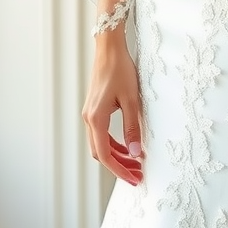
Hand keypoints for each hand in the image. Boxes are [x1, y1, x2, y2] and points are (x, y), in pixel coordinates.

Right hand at [82, 30, 143, 185]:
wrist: (109, 48)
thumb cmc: (120, 70)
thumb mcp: (131, 99)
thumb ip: (132, 127)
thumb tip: (135, 153)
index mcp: (96, 119)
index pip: (105, 155)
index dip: (120, 170)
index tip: (134, 179)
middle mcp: (89, 119)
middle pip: (101, 153)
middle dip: (119, 166)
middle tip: (138, 175)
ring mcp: (90, 114)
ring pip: (100, 144)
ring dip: (117, 155)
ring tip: (136, 163)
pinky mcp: (95, 108)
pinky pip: (102, 133)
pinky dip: (114, 143)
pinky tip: (127, 145)